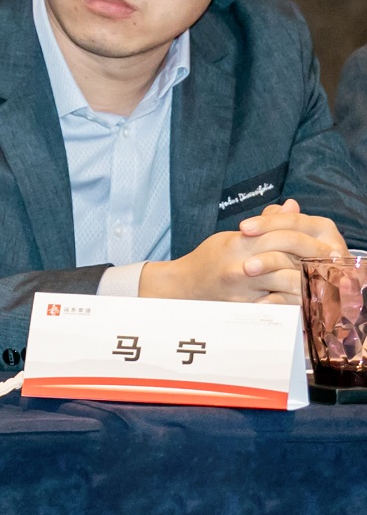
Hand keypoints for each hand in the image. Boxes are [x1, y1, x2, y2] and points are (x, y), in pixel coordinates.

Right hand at [139, 199, 347, 302]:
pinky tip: (306, 297)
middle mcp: (240, 266)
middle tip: (329, 261)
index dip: (303, 238)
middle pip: (285, 258)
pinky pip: (280, 305)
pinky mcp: (247, 308)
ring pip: (287, 283)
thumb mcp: (232, 236)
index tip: (322, 243)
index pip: (277, 235)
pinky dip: (296, 300)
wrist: (184, 288)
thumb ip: (264, 223)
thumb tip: (290, 206)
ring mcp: (243, 289)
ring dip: (308, 281)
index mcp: (238, 245)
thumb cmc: (209, 260)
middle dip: (310, 260)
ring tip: (321, 278)